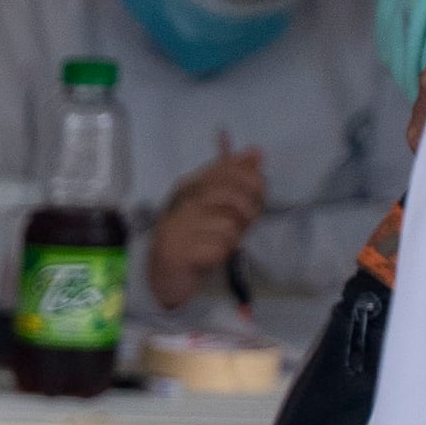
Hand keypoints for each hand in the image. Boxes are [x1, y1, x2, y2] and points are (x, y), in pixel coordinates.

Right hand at [148, 144, 271, 309]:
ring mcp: (178, 227)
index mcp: (187, 186)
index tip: (259, 193)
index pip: (225, 170)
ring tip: (227, 242)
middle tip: (248, 222)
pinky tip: (214, 255)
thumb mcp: (214, 204)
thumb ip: (233, 177)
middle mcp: (180, 203)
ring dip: (235, 237)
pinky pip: (219, 249)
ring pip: (227, 225)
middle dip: (247, 209)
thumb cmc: (194, 234)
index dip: (250, 179)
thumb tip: (256, 150)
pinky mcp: (180, 252)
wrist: (166, 273)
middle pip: (228, 194)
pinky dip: (223, 254)